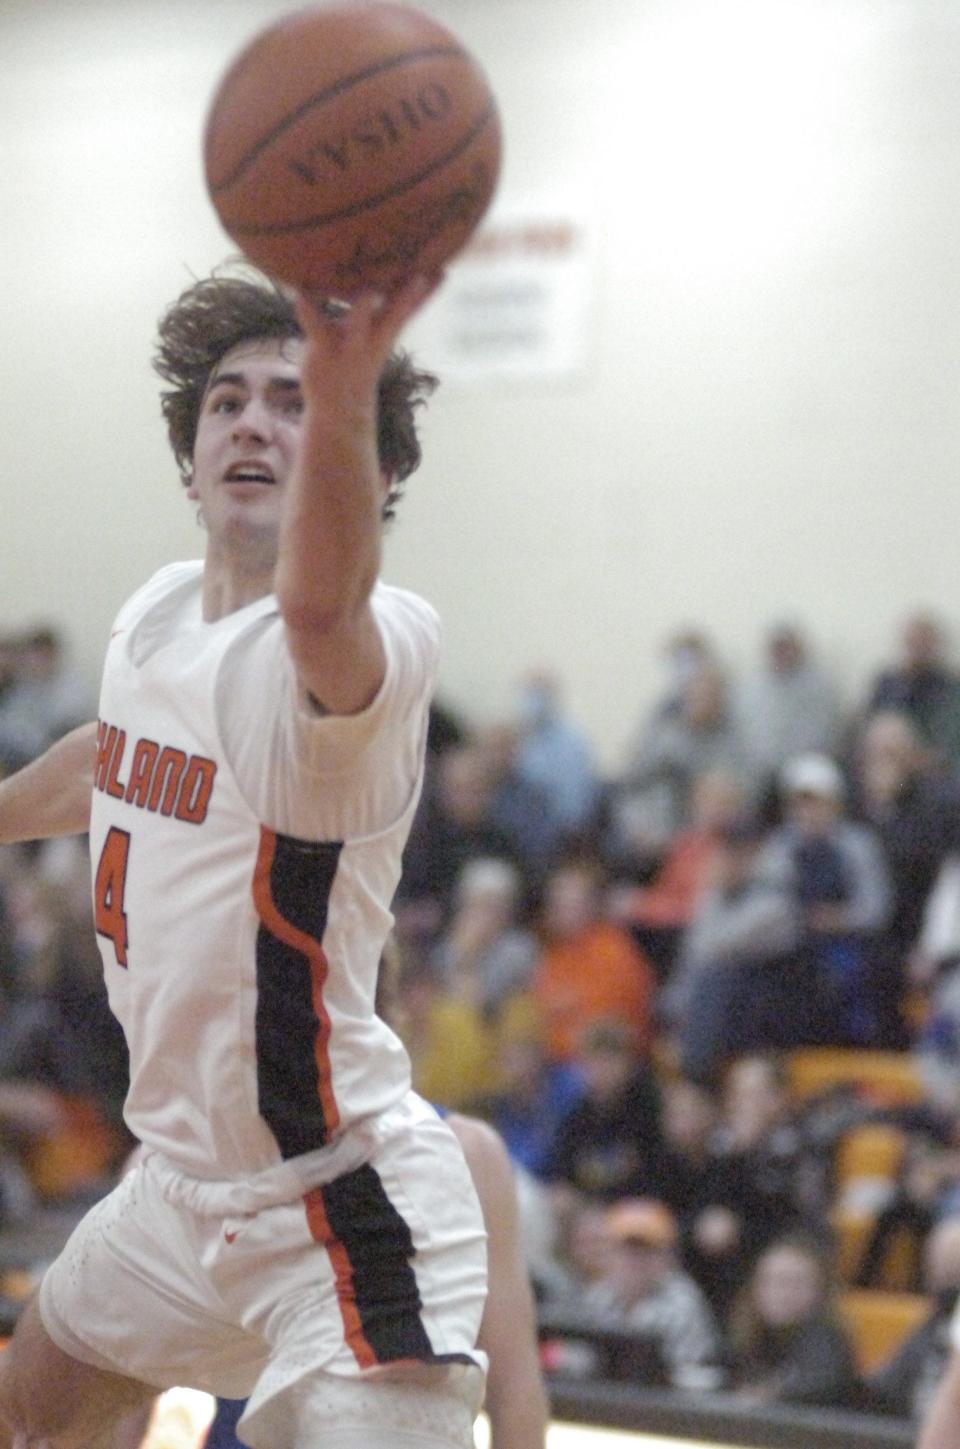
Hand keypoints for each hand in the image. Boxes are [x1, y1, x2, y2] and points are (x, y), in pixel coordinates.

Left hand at [295, 272, 442, 407]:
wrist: (340, 409)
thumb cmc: (358, 362)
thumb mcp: (378, 339)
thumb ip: (387, 312)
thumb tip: (387, 285)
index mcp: (387, 332)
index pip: (412, 310)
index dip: (428, 294)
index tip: (445, 273)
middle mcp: (373, 338)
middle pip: (395, 317)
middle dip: (409, 299)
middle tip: (421, 278)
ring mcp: (349, 345)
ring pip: (359, 322)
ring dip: (365, 306)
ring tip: (369, 291)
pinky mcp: (323, 348)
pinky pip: (314, 323)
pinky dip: (307, 306)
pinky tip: (301, 291)